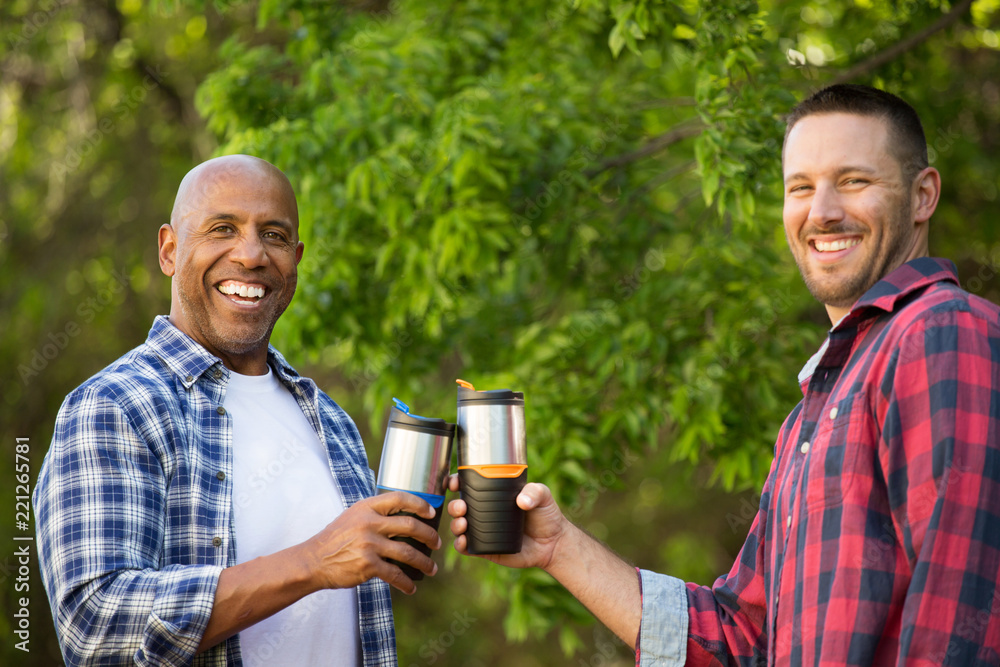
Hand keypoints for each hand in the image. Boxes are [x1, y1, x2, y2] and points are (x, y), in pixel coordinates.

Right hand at [299, 491, 440, 594]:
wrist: (313, 561)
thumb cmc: (336, 539)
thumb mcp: (353, 516)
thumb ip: (374, 514)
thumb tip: (404, 518)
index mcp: (367, 507)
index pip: (399, 498)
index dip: (419, 504)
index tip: (431, 513)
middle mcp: (369, 523)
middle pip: (409, 525)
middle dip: (428, 535)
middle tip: (437, 543)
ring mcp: (369, 544)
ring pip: (407, 552)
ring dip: (424, 562)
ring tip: (432, 568)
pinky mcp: (367, 565)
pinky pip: (395, 574)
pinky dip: (406, 583)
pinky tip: (412, 588)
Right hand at [446, 476, 569, 570]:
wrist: (553, 544)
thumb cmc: (547, 515)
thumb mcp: (543, 496)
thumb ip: (535, 492)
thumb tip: (522, 501)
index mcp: (493, 494)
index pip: (469, 485)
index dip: (457, 482)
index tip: (455, 482)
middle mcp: (484, 511)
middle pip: (459, 506)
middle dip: (454, 505)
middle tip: (462, 507)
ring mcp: (483, 530)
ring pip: (459, 526)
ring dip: (455, 524)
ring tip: (463, 524)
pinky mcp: (486, 548)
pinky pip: (467, 547)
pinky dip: (460, 545)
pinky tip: (463, 541)